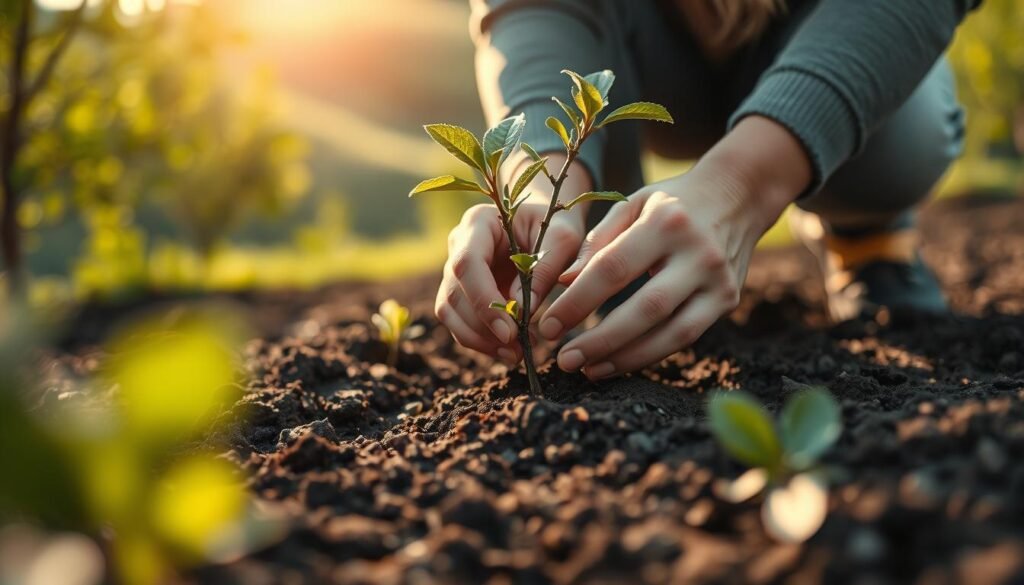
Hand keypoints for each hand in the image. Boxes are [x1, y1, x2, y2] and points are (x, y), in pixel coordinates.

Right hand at [435, 155, 592, 360]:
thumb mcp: (564, 239)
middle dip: (483, 327)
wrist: (546, 221)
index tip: (509, 331)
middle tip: (517, 350)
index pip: (467, 264)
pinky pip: (458, 320)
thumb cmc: (556, 224)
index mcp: (479, 222)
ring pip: (449, 311)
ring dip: (478, 339)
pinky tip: (507, 351)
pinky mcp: (461, 290)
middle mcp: (458, 244)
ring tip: (514, 355)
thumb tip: (523, 311)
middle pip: (454, 292)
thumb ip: (544, 269)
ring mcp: (455, 268)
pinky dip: (479, 340)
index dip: (483, 301)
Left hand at [541, 116, 810, 377]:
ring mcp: (718, 280)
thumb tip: (561, 281)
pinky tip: (617, 362)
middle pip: (646, 308)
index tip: (548, 325)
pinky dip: (649, 354)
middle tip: (563, 359)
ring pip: (672, 333)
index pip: (614, 269)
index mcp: (667, 222)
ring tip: (588, 370)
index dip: (578, 301)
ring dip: (626, 358)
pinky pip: (686, 337)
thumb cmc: (671, 203)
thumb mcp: (632, 205)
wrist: (738, 196)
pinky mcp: (729, 300)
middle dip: (600, 340)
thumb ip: (597, 242)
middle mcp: (698, 253)